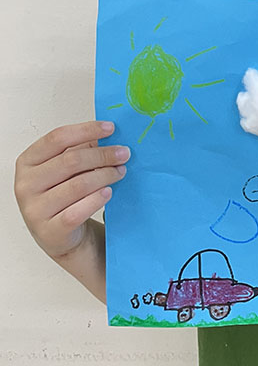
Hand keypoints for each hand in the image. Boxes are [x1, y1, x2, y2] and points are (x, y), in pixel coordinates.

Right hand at [14, 121, 129, 261]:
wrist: (61, 236)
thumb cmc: (64, 197)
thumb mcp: (66, 170)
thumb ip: (80, 151)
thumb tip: (107, 134)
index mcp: (28, 163)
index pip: (57, 138)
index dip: (86, 130)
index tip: (110, 128)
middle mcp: (26, 185)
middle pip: (70, 160)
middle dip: (102, 155)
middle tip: (123, 154)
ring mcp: (35, 210)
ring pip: (78, 185)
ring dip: (105, 175)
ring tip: (120, 171)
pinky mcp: (50, 231)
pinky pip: (78, 211)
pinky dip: (96, 199)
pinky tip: (108, 192)